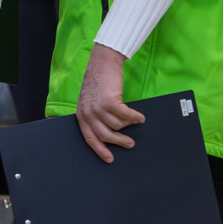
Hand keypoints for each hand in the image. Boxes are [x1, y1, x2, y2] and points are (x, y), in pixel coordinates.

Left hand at [75, 42, 141, 162]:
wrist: (102, 64)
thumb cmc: (99, 83)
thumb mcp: (91, 102)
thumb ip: (96, 116)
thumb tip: (112, 132)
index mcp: (82, 116)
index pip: (90, 138)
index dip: (100, 150)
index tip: (109, 159)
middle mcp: (88, 113)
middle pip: (105, 135)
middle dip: (119, 141)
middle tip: (130, 144)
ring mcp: (98, 108)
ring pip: (118, 125)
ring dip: (128, 124)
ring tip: (135, 121)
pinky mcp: (109, 101)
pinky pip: (126, 116)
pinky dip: (134, 118)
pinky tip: (140, 117)